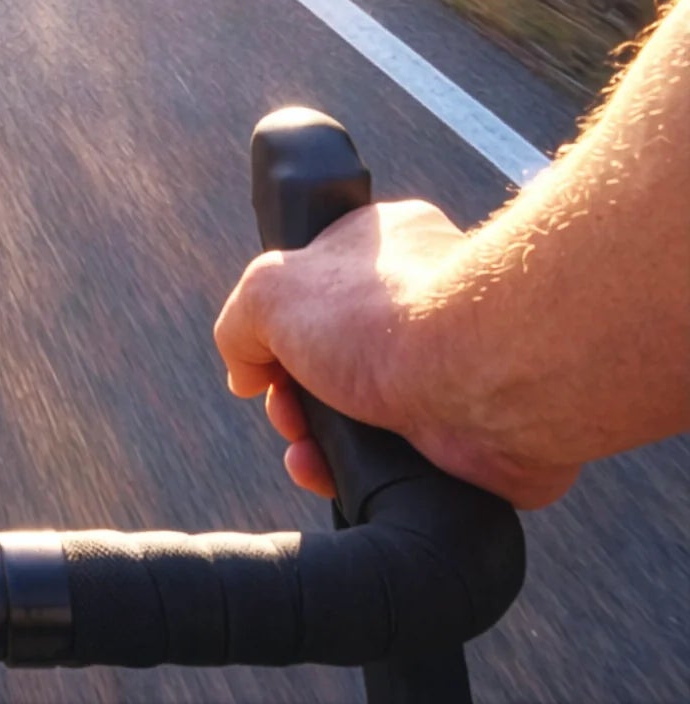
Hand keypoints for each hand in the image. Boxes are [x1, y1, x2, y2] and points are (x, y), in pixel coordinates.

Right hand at [214, 198, 580, 510]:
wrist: (486, 380)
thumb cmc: (388, 316)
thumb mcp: (269, 290)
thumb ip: (239, 324)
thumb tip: (245, 371)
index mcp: (379, 249)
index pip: (312, 290)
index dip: (277, 333)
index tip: (265, 363)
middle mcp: (417, 308)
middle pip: (329, 363)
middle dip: (294, 399)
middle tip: (288, 412)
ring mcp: (447, 373)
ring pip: (361, 420)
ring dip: (319, 444)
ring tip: (309, 454)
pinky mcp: (472, 436)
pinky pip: (402, 465)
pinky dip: (364, 476)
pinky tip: (340, 474)